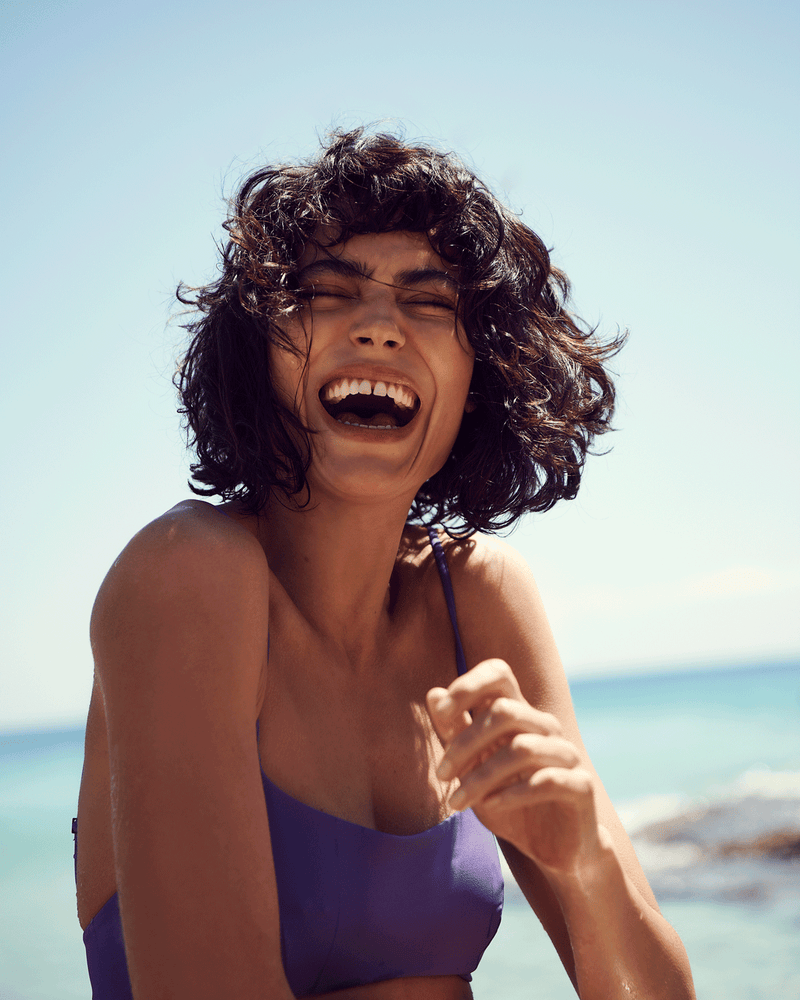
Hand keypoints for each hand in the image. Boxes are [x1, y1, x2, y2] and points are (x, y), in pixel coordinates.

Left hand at [426, 659, 603, 876]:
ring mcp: (566, 755)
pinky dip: (513, 793)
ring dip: (481, 776)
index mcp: (519, 715)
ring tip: (458, 802)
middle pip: (504, 710)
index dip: (468, 684)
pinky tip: (491, 806)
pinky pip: (547, 779)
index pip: (499, 673)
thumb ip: (455, 733)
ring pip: (521, 747)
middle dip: (465, 742)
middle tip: (441, 775)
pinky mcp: (581, 786)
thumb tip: (434, 693)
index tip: (441, 713)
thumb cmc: (510, 803)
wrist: (555, 850)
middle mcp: (545, 728)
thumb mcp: (472, 771)